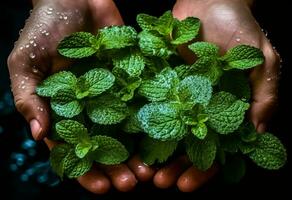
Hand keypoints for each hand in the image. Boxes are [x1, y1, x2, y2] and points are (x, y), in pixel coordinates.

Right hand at [7, 0, 154, 193]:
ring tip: (150, 170)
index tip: (101, 187)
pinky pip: (144, 100)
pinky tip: (166, 135)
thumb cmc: (44, 29)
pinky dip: (154, 118)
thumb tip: (38, 133)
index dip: (86, 171)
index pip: (76, 149)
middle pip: (106, 145)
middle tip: (132, 184)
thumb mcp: (26, 63)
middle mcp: (92, 108)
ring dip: (139, 151)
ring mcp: (114, 94)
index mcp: (65, 111)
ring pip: (128, 130)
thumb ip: (28, 98)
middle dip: (118, 167)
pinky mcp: (132, 77)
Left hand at [152, 0, 279, 191]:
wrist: (209, 0)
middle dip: (173, 166)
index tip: (186, 184)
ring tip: (141, 170)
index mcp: (224, 109)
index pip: (215, 149)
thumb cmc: (240, 28)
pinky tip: (129, 140)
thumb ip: (264, 96)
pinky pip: (148, 105)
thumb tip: (257, 134)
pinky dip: (139, 123)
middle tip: (159, 183)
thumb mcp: (261, 61)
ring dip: (153, 153)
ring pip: (164, 131)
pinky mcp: (158, 80)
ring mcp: (177, 95)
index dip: (202, 169)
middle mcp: (199, 107)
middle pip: (185, 146)